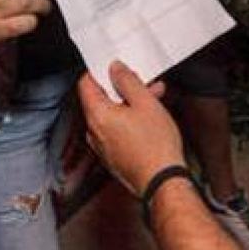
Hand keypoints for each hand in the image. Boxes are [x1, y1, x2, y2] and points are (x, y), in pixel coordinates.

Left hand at [78, 61, 182, 195]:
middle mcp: (94, 132)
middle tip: (143, 83)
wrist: (163, 182)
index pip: (85, 84)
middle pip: (100, 100)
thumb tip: (115, 69)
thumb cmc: (155, 147)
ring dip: (129, 104)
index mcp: (97, 115)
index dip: (100, 71)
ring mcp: (102, 147)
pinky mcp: (112, 157)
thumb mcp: (145, 102)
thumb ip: (127, 81)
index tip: (116, 67)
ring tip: (153, 99)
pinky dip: (128, 121)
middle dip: (122, 88)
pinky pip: (115, 131)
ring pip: (110, 116)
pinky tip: (149, 119)